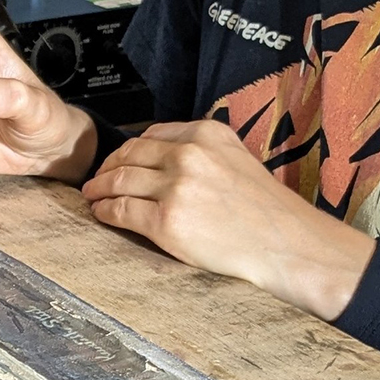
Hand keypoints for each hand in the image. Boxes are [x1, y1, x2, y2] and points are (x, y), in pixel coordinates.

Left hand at [81, 119, 375, 318]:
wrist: (286, 246)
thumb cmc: (265, 210)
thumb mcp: (236, 158)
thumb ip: (200, 150)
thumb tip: (158, 155)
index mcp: (205, 133)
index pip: (151, 136)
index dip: (128, 150)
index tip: (119, 160)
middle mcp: (188, 154)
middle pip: (129, 155)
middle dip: (108, 168)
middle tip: (97, 179)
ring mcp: (176, 187)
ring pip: (119, 181)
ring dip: (100, 188)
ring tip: (93, 196)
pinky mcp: (166, 221)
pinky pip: (121, 210)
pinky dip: (105, 211)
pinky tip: (102, 214)